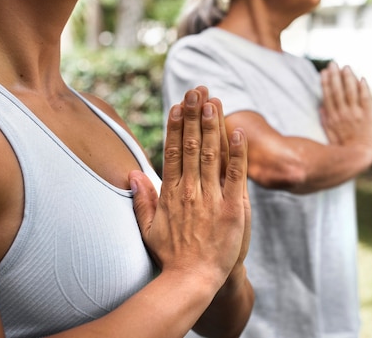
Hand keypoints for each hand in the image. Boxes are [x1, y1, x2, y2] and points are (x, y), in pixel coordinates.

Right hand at [132, 86, 248, 289]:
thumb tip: (133, 174)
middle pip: (192, 145)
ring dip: (213, 125)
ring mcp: (211, 197)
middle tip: (195, 91)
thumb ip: (142, 200)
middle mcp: (190, 190)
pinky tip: (238, 131)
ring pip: (212, 154)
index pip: (173, 151)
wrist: (192, 280)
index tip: (178, 105)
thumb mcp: (148, 228)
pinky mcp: (232, 207)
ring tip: (213, 101)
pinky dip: (237, 153)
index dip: (176, 126)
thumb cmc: (171, 256)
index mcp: (171, 193)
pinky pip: (235, 175)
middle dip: (194, 115)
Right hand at [319, 63, 371, 152]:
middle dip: (335, 76)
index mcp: (333, 118)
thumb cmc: (344, 147)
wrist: (362, 157)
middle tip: (333, 63)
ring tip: (346, 67)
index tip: (324, 72)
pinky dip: (364, 89)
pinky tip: (362, 79)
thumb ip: (325, 120)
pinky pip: (366, 99)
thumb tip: (319, 106)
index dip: (326, 83)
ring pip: (351, 92)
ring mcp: (356, 114)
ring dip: (348, 79)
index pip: (328, 96)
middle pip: (338, 91)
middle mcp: (343, 114)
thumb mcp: (329, 135)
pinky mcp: (369, 116)